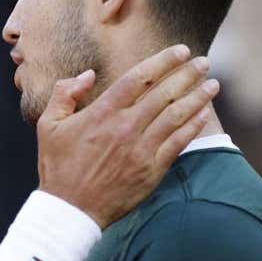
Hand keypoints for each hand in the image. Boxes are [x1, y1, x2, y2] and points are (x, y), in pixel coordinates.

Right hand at [36, 45, 217, 227]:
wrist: (70, 210)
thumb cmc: (58, 166)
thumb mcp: (48, 124)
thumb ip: (64, 93)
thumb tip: (89, 75)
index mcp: (102, 112)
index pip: (140, 77)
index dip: (164, 60)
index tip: (181, 50)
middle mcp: (126, 127)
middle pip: (164, 92)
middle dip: (187, 73)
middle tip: (203, 61)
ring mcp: (141, 149)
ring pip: (177, 115)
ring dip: (198, 97)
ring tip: (213, 84)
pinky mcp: (152, 170)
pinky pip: (178, 142)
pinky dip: (194, 126)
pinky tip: (204, 114)